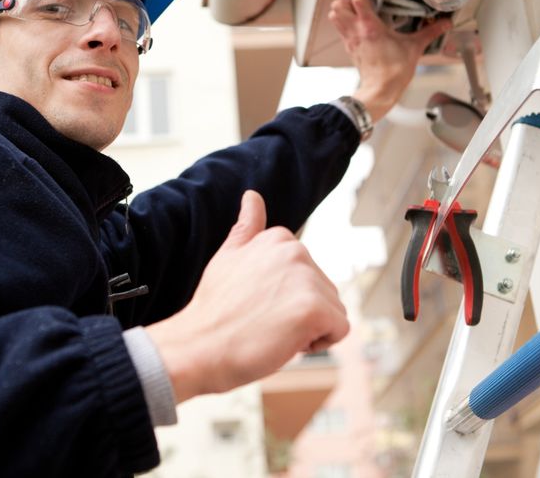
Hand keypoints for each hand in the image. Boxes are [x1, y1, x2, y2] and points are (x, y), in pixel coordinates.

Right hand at [146, 190, 348, 402]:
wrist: (200, 345)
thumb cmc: (214, 307)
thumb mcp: (228, 256)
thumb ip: (247, 226)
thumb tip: (252, 194)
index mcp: (279, 238)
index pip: (308, 274)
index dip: (287, 295)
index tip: (259, 302)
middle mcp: (296, 251)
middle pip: (324, 291)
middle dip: (301, 311)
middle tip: (264, 319)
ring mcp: (306, 278)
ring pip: (333, 310)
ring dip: (311, 328)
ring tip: (274, 331)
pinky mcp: (315, 309)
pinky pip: (340, 329)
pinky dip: (321, 342)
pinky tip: (289, 342)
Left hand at [328, 0, 451, 122]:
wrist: (380, 90)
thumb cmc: (393, 71)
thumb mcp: (414, 47)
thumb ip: (430, 32)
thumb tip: (444, 24)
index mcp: (370, 26)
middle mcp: (356, 31)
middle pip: (338, 6)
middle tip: (361, 0)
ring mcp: (350, 39)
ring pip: (334, 17)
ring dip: (342, 11)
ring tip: (357, 11)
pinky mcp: (349, 48)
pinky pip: (340, 30)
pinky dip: (345, 24)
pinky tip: (359, 27)